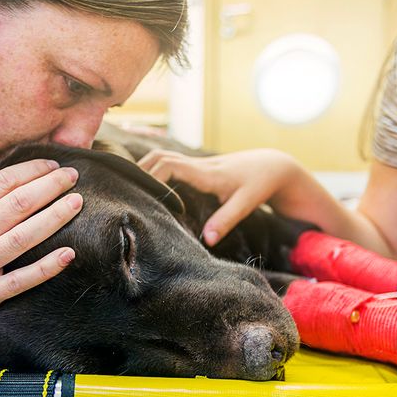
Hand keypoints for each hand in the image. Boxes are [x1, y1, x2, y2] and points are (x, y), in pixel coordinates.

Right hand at [0, 159, 81, 340]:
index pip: (1, 184)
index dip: (31, 171)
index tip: (52, 165)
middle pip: (18, 205)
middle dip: (50, 187)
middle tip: (73, 176)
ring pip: (23, 238)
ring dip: (54, 217)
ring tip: (76, 203)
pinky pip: (20, 281)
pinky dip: (46, 268)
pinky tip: (68, 253)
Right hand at [138, 148, 301, 245]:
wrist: (272, 165)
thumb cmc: (259, 184)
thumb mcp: (246, 204)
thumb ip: (226, 220)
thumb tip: (206, 240)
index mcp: (205, 172)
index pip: (169, 166)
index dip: (151, 178)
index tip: (146, 198)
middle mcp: (197, 164)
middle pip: (158, 156)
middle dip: (139, 171)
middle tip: (125, 192)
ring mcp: (196, 164)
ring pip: (162, 156)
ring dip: (145, 169)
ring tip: (131, 190)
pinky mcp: (197, 168)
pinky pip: (170, 163)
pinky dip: (155, 171)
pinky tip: (148, 187)